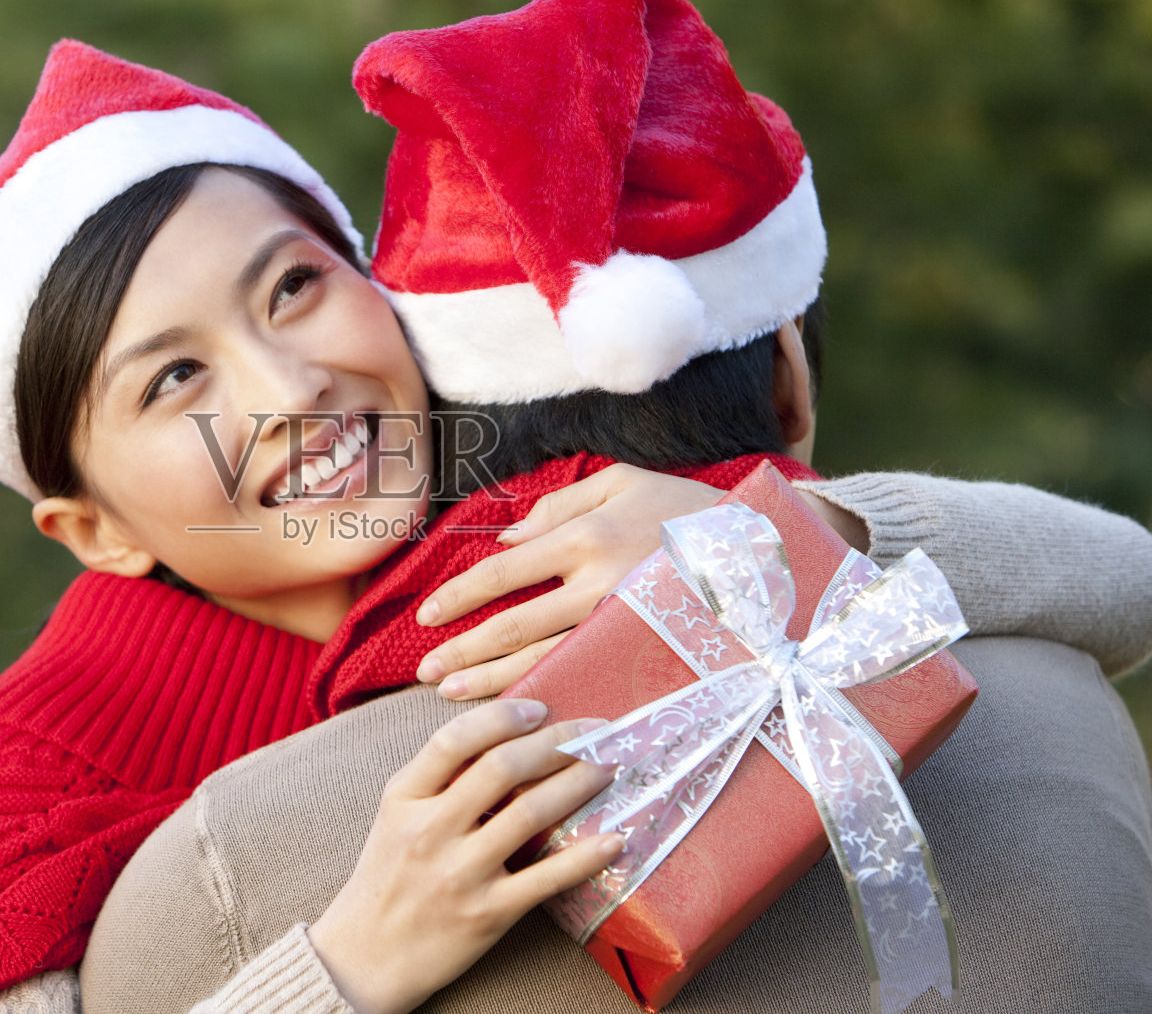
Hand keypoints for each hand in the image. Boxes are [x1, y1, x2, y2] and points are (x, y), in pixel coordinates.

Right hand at [307, 699, 622, 1013]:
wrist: (366, 956)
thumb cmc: (388, 876)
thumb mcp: (396, 816)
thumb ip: (438, 778)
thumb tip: (503, 736)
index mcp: (404, 798)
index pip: (453, 740)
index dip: (502, 717)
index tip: (539, 707)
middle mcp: (430, 831)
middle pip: (502, 768)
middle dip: (556, 742)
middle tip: (593, 732)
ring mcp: (460, 874)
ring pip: (530, 814)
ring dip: (578, 783)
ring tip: (608, 766)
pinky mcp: (488, 914)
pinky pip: (547, 878)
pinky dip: (585, 856)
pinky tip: (615, 838)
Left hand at [413, 464, 721, 699]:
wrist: (765, 545)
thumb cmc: (685, 507)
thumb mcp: (622, 482)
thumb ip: (558, 505)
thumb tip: (504, 540)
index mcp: (585, 538)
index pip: (502, 573)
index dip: (459, 597)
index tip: (427, 616)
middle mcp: (597, 585)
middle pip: (513, 627)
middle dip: (463, 651)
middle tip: (425, 673)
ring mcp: (622, 626)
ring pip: (544, 660)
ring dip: (492, 681)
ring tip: (452, 695)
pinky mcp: (645, 652)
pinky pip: (584, 676)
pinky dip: (546, 692)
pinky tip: (517, 708)